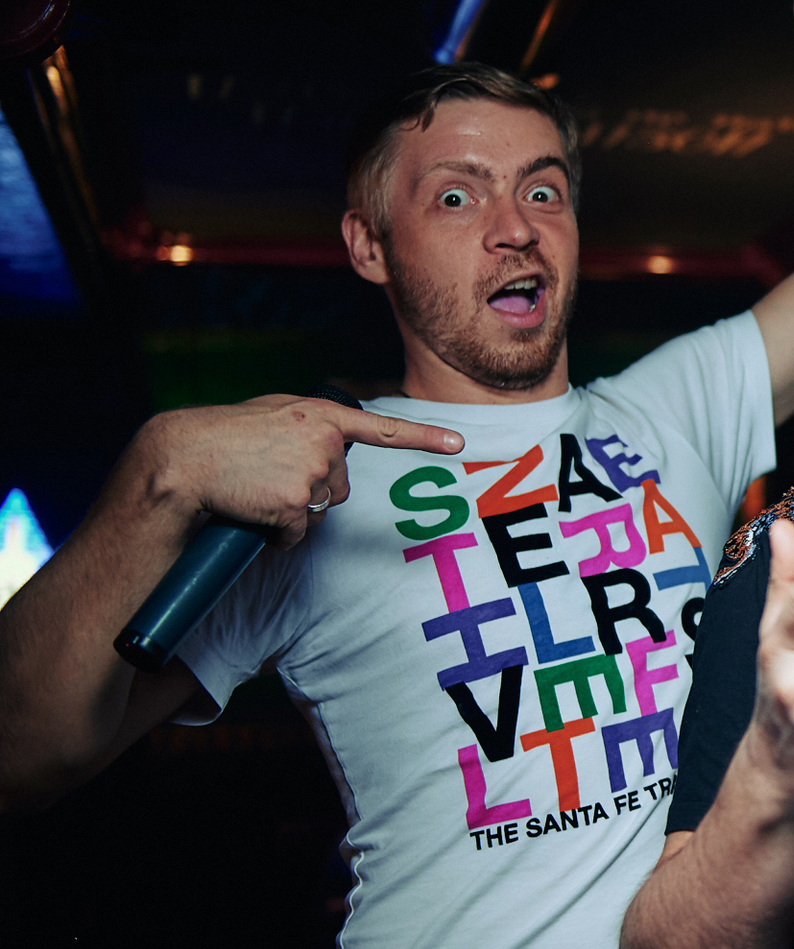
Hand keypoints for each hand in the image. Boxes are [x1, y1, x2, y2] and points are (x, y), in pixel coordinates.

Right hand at [140, 395, 463, 546]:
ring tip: (253, 489)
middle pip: (339, 487)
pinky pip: (296, 534)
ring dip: (290, 511)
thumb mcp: (271, 414)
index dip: (423, 438)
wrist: (180, 459)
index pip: (382, 429)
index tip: (459, 443)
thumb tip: (332, 444)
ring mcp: (312, 472)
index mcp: (321, 415)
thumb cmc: (220, 437)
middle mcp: (325, 441)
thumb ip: (308, 424)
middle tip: (266, 476)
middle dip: (309, 491)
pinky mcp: (294, 504)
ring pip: (318, 512)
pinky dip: (275, 533)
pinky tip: (249, 510)